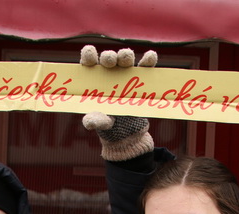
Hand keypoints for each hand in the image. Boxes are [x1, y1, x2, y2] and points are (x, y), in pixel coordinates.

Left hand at [80, 45, 157, 161]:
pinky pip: (145, 68)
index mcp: (95, 79)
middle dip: (109, 56)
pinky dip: (148, 61)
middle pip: (109, 58)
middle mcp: (109, 73)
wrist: (128, 135)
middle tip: (110, 60)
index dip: (89, 55)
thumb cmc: (109, 126)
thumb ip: (96, 120)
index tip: (90, 54)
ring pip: (125, 59)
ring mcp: (125, 76)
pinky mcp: (140, 81)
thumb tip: (88, 122)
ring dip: (125, 56)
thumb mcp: (102, 123)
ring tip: (126, 58)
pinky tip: (150, 57)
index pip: (89, 63)